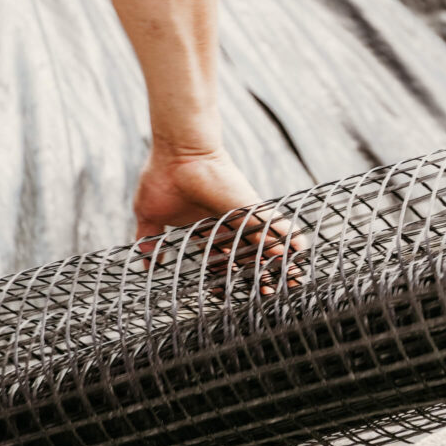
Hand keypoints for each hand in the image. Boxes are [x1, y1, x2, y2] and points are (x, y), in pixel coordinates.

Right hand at [133, 148, 305, 293]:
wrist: (177, 153)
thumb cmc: (162, 176)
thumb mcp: (149, 216)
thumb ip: (149, 241)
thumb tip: (145, 263)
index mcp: (205, 226)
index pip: (220, 258)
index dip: (225, 275)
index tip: (228, 292)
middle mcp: (226, 222)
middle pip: (246, 255)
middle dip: (258, 274)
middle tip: (271, 293)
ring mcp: (240, 214)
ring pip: (264, 243)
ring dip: (280, 261)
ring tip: (295, 278)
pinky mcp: (250, 206)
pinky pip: (272, 224)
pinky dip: (286, 235)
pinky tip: (300, 247)